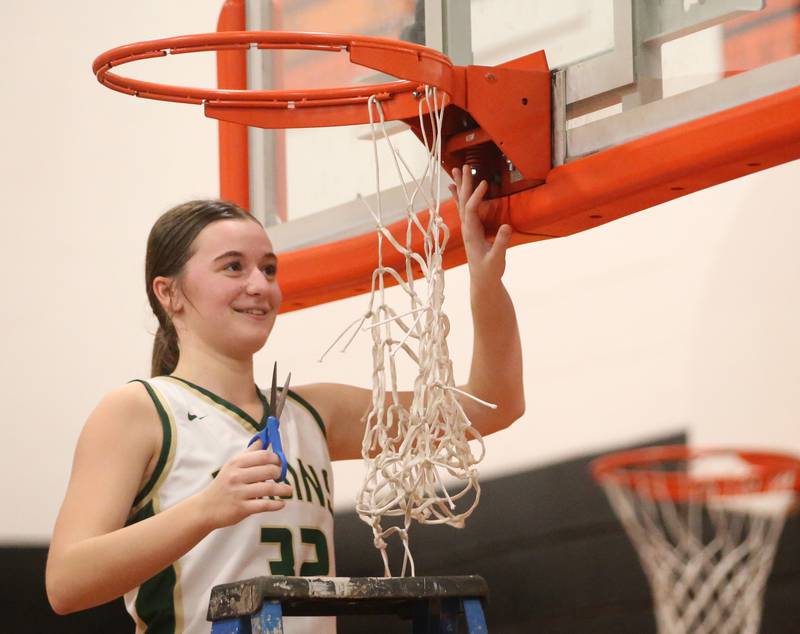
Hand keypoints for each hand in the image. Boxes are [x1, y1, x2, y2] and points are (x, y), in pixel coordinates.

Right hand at [196, 439, 291, 528]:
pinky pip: (264, 505)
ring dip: (283, 489)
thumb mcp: (232, 465)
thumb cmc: (223, 484)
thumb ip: (249, 453)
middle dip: (279, 473)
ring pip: (269, 488)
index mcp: (236, 463)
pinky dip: (276, 504)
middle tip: (281, 476)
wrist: (205, 508)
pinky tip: (281, 503)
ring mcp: (239, 493)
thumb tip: (263, 437)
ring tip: (289, 490)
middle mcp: (237, 476)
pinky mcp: (241, 508)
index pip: (263, 455)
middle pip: (269, 470)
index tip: (280, 462)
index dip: (276, 458)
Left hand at [448, 166, 511, 285]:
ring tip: (457, 170)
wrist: (482, 281)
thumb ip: (501, 244)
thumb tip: (507, 227)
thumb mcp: (497, 259)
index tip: (484, 183)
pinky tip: (456, 188)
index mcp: (471, 233)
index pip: (471, 210)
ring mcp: (468, 228)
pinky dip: (461, 196)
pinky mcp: (471, 229)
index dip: (476, 196)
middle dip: (464, 184)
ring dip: (461, 186)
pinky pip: (464, 208)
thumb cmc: (489, 271)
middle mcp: (467, 228)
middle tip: (465, 166)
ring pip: (462, 203)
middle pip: (463, 202)